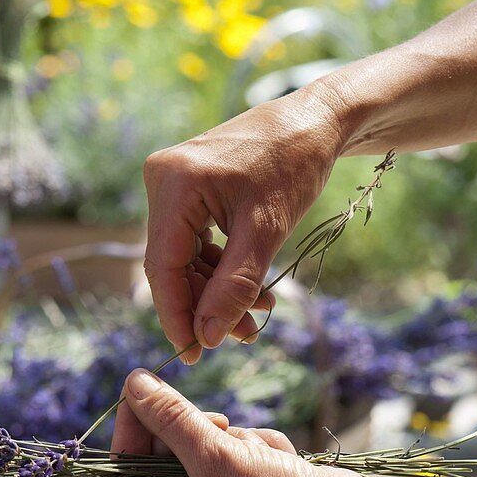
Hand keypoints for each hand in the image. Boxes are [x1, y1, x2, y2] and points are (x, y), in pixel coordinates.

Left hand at [112, 368, 369, 476]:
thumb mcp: (216, 454)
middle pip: (168, 454)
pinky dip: (256, 447)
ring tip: (260, 455)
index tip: (143, 386)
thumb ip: (170, 417)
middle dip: (199, 432)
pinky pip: (236, 453)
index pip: (129, 468)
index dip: (135, 425)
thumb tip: (133, 385)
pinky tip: (278, 462)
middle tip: (224, 428)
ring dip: (235, 439)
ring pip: (205, 446)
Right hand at [142, 86, 345, 362]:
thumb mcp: (267, 232)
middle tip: (241, 337)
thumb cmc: (295, 165)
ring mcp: (172, 182)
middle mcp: (162, 179)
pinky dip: (221, 268)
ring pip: (185, 257)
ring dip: (217, 291)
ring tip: (258, 317)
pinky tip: (254, 290)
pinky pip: (194, 240)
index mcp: (175, 184)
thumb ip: (235, 286)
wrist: (315, 121)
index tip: (191, 356)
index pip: (163, 266)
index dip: (175, 315)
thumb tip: (207, 337)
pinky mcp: (186, 188)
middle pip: (172, 264)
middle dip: (205, 305)